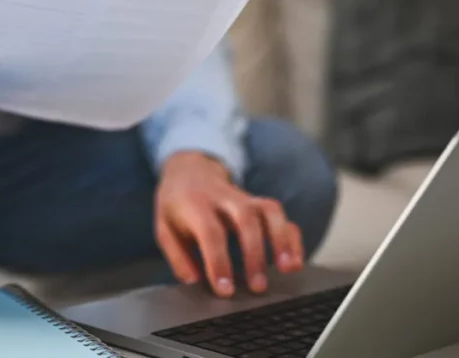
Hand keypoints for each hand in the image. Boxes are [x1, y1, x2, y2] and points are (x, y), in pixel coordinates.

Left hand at [155, 152, 303, 297]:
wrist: (189, 169)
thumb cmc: (177, 205)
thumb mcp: (164, 227)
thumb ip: (177, 256)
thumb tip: (194, 280)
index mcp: (194, 205)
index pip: (210, 232)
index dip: (219, 261)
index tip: (226, 290)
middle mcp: (223, 198)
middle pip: (245, 218)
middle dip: (254, 253)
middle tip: (258, 286)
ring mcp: (243, 197)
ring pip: (268, 210)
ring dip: (281, 239)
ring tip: (287, 268)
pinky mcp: (257, 202)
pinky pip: (278, 214)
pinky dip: (291, 236)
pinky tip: (295, 261)